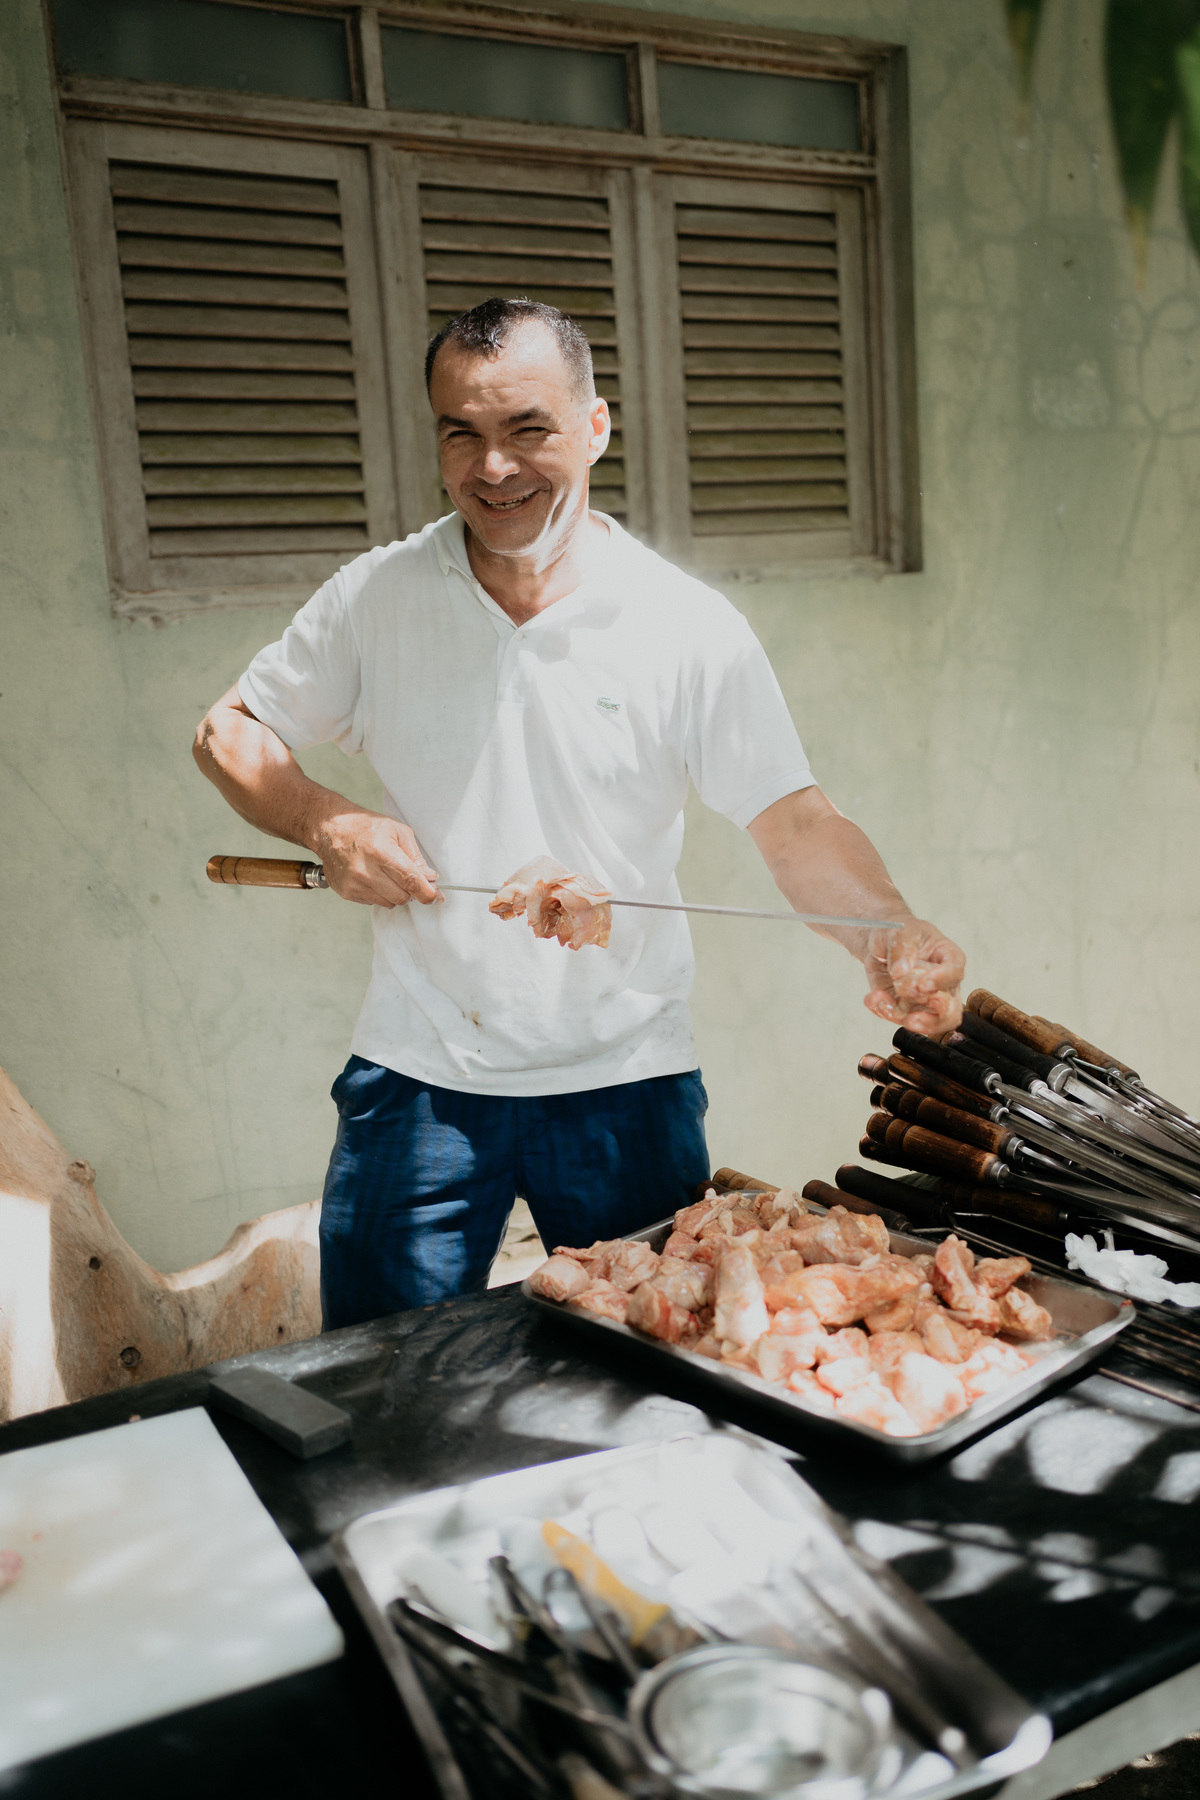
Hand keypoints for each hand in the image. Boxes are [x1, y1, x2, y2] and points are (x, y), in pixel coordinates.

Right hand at [314, 810, 440, 908]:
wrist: (331, 829)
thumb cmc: (366, 828)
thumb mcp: (397, 832)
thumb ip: (416, 857)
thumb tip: (430, 879)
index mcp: (381, 852)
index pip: (410, 880)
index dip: (427, 893)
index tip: (437, 897)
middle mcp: (365, 870)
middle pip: (402, 896)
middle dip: (411, 891)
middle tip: (408, 878)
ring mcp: (353, 883)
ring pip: (389, 903)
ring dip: (395, 893)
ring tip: (387, 874)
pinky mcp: (346, 892)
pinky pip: (373, 903)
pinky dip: (379, 894)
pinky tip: (372, 877)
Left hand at [862, 919, 964, 1036]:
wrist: (880, 942)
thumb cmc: (899, 930)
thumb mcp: (900, 930)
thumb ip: (902, 947)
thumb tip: (901, 971)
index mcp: (949, 958)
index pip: (955, 972)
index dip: (942, 981)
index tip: (923, 985)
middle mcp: (943, 984)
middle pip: (951, 1011)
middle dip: (932, 1019)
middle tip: (911, 1017)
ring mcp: (925, 1000)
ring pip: (926, 1023)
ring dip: (901, 1017)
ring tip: (881, 1001)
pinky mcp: (906, 1008)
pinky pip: (898, 1018)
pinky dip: (884, 1011)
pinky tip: (873, 997)